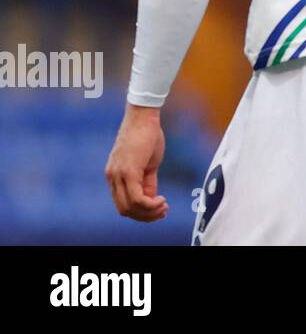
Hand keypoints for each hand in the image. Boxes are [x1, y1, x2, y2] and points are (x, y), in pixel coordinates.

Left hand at [105, 104, 168, 221]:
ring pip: (129, 207)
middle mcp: (113, 177)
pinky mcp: (128, 171)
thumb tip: (152, 198)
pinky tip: (161, 200)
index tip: (159, 208)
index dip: (141, 211)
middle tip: (163, 211)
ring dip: (148, 212)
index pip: (123, 203)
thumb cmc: (147, 135)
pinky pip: (135, 198)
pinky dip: (149, 204)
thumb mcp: (148, 163)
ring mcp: (118, 175)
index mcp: (115, 176)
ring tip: (164, 206)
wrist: (144, 117)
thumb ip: (147, 181)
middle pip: (124, 209)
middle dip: (145, 216)